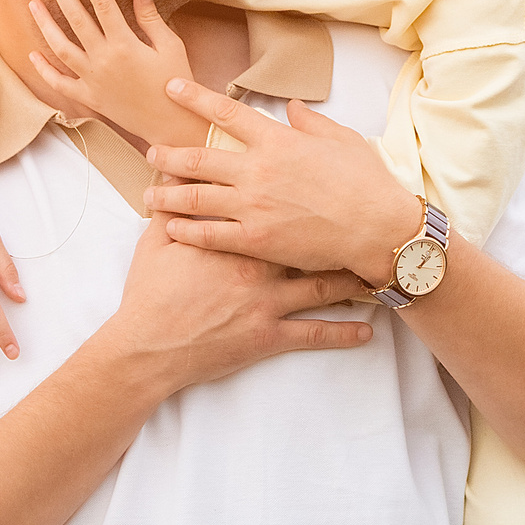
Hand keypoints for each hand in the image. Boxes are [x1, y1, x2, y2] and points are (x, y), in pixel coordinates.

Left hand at [26, 0, 207, 145]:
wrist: (171, 123)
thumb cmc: (176, 82)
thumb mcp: (171, 46)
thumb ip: (151, 19)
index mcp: (125, 43)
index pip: (102, 2)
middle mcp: (103, 59)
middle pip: (76, 19)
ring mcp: (92, 80)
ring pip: (61, 48)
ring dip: (45, 25)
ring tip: (32, 4)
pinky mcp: (89, 98)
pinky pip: (60, 83)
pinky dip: (45, 70)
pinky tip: (33, 54)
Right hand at [98, 215, 375, 396]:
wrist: (148, 347)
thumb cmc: (151, 294)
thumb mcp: (156, 243)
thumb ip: (173, 209)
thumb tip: (174, 177)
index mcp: (236, 238)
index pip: (278, 209)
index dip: (305, 197)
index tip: (329, 189)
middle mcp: (259, 267)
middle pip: (311, 244)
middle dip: (341, 234)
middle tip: (369, 223)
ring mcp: (267, 303)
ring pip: (322, 288)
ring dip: (352, 281)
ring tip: (376, 271)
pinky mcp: (269, 337)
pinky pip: (313, 335)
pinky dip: (343, 334)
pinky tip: (366, 332)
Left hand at [143, 79, 425, 286]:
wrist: (378, 228)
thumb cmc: (366, 183)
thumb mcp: (341, 139)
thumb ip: (310, 122)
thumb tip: (292, 106)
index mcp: (277, 140)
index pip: (226, 112)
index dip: (194, 98)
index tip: (170, 90)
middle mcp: (257, 169)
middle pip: (197, 157)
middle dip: (167, 154)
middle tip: (150, 152)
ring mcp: (253, 206)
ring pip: (193, 196)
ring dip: (165, 193)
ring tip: (149, 194)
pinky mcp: (254, 240)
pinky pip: (208, 234)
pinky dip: (184, 229)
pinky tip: (169, 227)